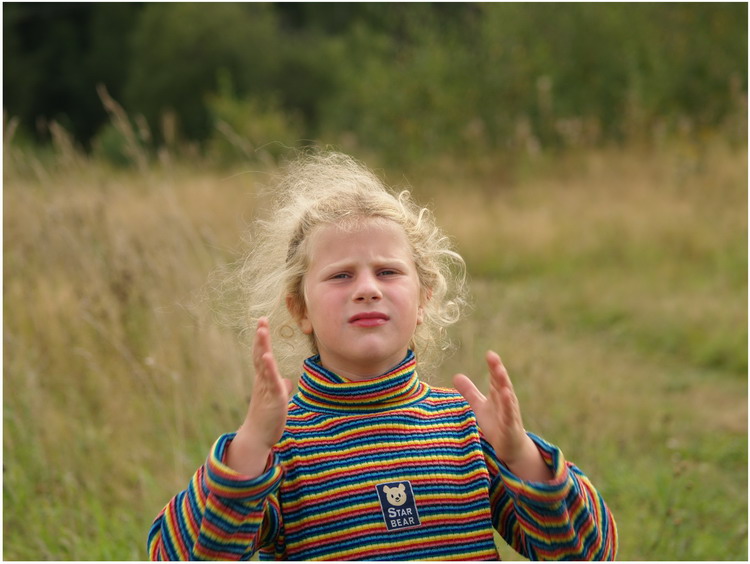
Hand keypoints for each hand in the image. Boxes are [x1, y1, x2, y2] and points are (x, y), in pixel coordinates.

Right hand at [226, 317, 293, 476]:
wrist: (258, 437)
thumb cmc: (267, 418)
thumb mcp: (277, 399)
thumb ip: (280, 387)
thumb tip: (287, 381)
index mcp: (263, 379)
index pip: (261, 354)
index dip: (262, 339)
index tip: (262, 323)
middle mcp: (262, 380)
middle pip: (259, 354)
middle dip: (261, 337)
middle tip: (261, 319)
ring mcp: (266, 388)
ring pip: (263, 363)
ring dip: (262, 346)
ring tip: (262, 330)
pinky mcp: (273, 397)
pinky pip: (270, 380)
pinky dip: (268, 367)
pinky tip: (267, 355)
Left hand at [454, 351, 552, 481]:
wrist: (510, 447)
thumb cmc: (496, 424)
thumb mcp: (479, 406)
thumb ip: (469, 391)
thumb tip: (456, 375)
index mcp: (498, 394)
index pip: (495, 377)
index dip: (493, 366)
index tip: (490, 354)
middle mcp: (506, 401)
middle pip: (501, 383)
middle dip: (498, 369)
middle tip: (493, 356)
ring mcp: (509, 413)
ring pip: (507, 396)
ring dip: (503, 383)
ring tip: (499, 371)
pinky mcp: (510, 426)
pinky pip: (509, 414)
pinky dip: (508, 405)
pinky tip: (506, 395)